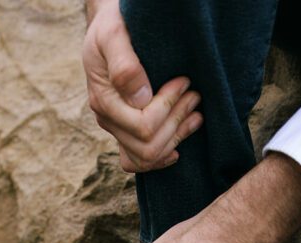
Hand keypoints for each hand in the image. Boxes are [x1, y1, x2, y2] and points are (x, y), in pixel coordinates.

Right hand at [83, 0, 201, 170]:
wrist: (111, 26)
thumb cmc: (114, 24)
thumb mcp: (113, 34)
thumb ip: (124, 66)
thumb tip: (141, 99)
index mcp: (104, 101)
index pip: (143, 125)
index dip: (168, 107)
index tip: (183, 81)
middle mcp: (108, 120)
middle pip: (147, 147)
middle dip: (176, 123)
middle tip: (195, 96)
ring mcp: (117, 129)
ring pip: (147, 157)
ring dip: (176, 137)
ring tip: (196, 112)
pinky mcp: (127, 131)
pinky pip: (141, 161)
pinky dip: (164, 156)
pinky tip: (179, 145)